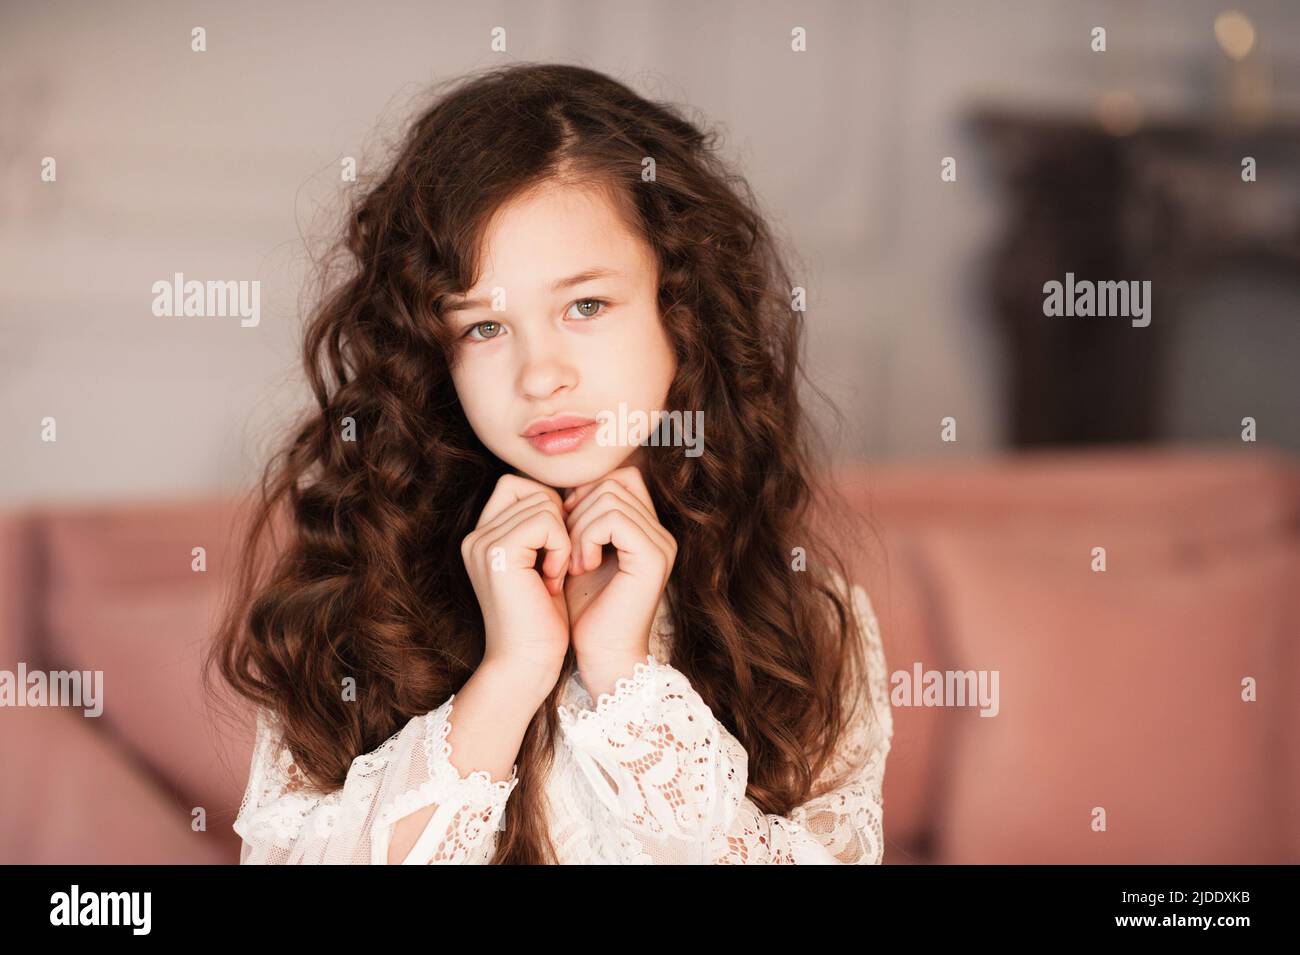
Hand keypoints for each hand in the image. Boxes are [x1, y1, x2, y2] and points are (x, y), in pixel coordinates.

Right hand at [461, 474, 572, 684]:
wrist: (528, 665)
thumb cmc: (542, 622)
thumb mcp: (542, 565)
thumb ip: (544, 529)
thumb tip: (571, 492)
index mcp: (483, 538)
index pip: (518, 485)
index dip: (550, 507)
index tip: (558, 549)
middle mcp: (476, 536)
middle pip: (533, 490)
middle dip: (559, 523)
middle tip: (557, 566)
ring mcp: (482, 543)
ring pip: (543, 502)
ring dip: (562, 538)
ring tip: (554, 575)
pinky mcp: (498, 554)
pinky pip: (546, 521)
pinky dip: (560, 547)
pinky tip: (552, 579)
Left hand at [561, 466, 676, 676]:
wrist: (599, 656)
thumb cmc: (584, 612)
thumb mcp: (578, 554)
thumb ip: (581, 519)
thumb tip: (565, 485)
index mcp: (646, 531)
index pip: (619, 478)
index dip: (584, 494)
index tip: (563, 529)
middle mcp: (660, 533)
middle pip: (613, 482)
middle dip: (577, 510)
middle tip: (564, 550)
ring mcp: (661, 544)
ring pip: (610, 496)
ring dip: (579, 527)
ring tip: (572, 564)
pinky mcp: (653, 558)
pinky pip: (613, 519)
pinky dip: (587, 538)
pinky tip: (581, 566)